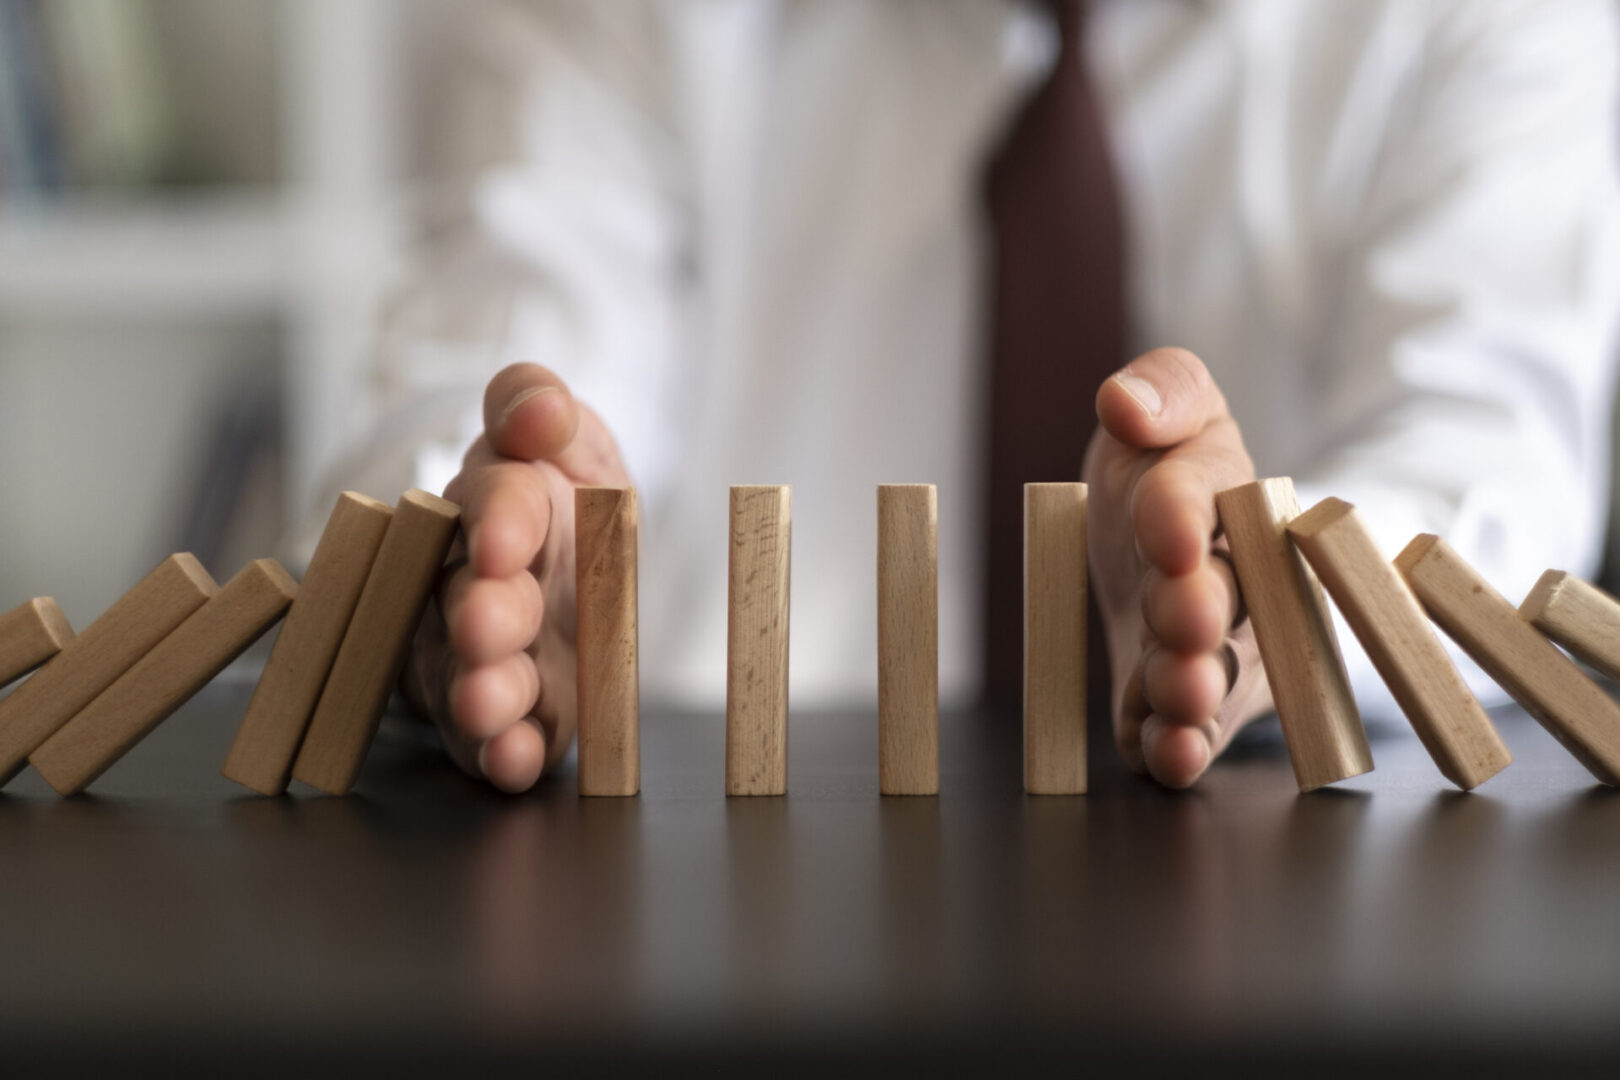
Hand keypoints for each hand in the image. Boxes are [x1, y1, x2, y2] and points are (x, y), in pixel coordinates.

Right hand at [404, 363, 630, 791]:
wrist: (583, 577)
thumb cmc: (570, 505)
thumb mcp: (572, 444)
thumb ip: (541, 408)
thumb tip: (539, 405)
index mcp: (500, 506)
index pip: (494, 502)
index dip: (498, 518)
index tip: (506, 538)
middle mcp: (475, 582)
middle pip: (468, 597)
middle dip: (479, 614)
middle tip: (485, 625)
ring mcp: (482, 656)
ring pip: (468, 673)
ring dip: (481, 691)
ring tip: (490, 704)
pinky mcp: (507, 716)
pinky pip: (495, 740)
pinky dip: (504, 753)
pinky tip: (515, 761)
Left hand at [1083, 347, 1273, 786]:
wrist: (1157, 541)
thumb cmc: (1165, 466)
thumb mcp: (1167, 405)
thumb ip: (1161, 390)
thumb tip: (1123, 399)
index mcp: (1229, 493)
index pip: (1209, 493)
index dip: (1183, 510)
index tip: (1164, 527)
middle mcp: (1238, 577)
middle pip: (1227, 596)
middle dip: (1202, 609)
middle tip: (1186, 620)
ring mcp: (1220, 648)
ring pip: (1214, 671)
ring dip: (1194, 687)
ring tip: (1179, 696)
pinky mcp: (1192, 705)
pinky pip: (1189, 730)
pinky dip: (1180, 747)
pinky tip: (1168, 758)